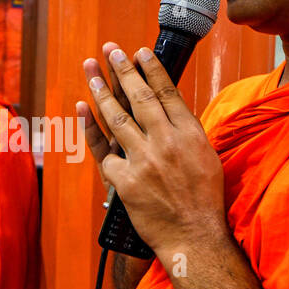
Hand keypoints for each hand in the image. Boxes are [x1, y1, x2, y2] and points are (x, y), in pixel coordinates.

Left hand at [80, 43, 228, 261]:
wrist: (194, 237)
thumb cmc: (203, 201)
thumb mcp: (206, 157)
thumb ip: (186, 132)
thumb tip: (169, 107)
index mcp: (190, 133)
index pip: (167, 91)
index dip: (151, 68)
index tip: (139, 52)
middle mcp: (166, 141)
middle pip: (140, 97)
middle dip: (123, 69)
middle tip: (110, 50)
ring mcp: (144, 160)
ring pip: (116, 117)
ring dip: (101, 90)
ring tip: (91, 70)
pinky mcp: (125, 180)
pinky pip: (102, 150)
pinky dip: (89, 127)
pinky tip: (81, 108)